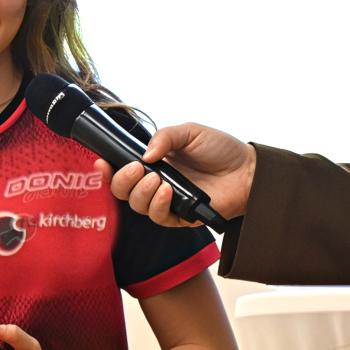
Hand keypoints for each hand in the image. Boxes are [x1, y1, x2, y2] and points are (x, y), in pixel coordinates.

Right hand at [100, 123, 255, 225]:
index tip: (101, 161)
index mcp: (154, 162)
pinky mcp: (181, 217)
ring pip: (137, 206)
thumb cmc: (220, 149)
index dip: (108, 169)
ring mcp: (168, 201)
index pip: (123, 169)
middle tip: (136, 168)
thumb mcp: (190, 132)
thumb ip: (165, 137)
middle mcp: (157, 182)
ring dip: (141, 192)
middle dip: (122, 181)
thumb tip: (144, 155)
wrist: (247, 169)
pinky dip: (158, 205)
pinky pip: (159, 217)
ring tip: (158, 179)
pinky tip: (168, 192)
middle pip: (123, 191)